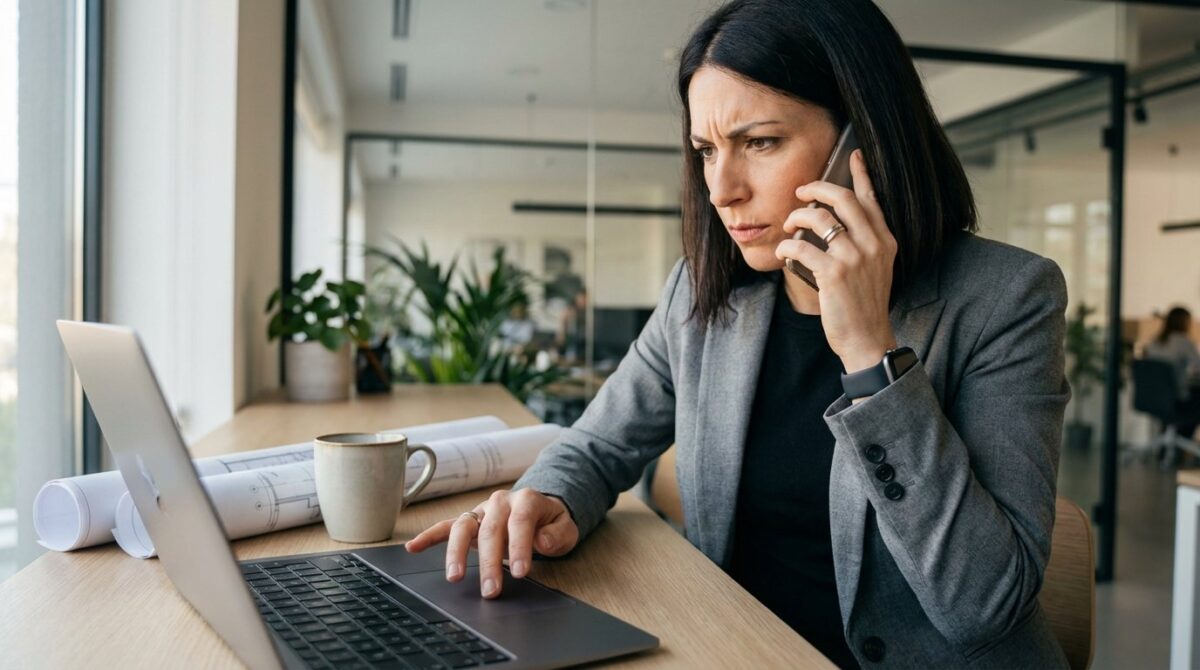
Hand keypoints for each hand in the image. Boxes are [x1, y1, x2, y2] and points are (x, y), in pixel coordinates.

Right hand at [405, 489, 579, 598]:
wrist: (541, 509)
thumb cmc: (551, 522)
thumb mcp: (566, 526)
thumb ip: (557, 534)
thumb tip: (543, 542)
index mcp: (526, 500)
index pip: (520, 522)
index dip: (519, 547)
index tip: (520, 572)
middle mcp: (500, 502)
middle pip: (490, 530)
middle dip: (489, 562)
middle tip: (491, 589)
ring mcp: (482, 511)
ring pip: (463, 527)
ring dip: (456, 553)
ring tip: (454, 577)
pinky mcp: (469, 520)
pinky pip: (446, 526)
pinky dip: (429, 536)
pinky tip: (413, 547)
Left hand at [775, 149, 897, 372]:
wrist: (866, 338)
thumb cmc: (864, 304)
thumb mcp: (876, 267)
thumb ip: (864, 242)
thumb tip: (835, 219)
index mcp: (885, 240)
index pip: (871, 198)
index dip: (861, 174)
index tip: (854, 154)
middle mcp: (873, 244)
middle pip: (842, 198)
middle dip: (816, 188)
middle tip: (800, 191)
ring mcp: (854, 258)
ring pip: (819, 218)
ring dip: (797, 217)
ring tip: (789, 225)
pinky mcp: (834, 273)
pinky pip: (802, 247)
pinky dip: (787, 247)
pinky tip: (783, 252)